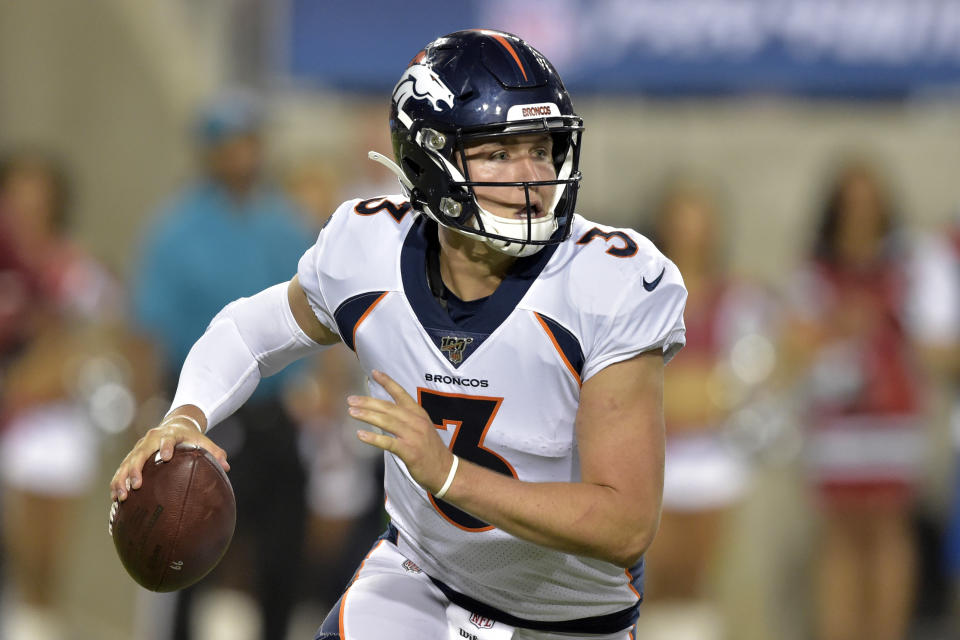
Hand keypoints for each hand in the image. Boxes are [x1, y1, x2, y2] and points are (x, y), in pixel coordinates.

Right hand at [109, 417, 228, 501]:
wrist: (174, 425)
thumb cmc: (191, 438)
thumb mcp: (202, 441)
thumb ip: (215, 452)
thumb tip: (227, 467)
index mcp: (169, 434)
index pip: (167, 439)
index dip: (166, 446)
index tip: (166, 457)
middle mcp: (150, 439)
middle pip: (141, 453)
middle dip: (137, 469)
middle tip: (137, 485)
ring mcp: (139, 448)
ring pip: (127, 463)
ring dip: (122, 479)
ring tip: (121, 497)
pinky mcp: (131, 456)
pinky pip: (121, 470)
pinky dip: (117, 482)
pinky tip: (115, 498)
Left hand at [348, 370, 452, 494]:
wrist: (445, 470)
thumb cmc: (430, 450)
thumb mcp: (422, 427)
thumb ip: (406, 418)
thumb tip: (385, 412)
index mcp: (418, 413)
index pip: (401, 394)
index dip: (388, 382)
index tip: (374, 373)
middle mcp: (416, 421)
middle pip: (388, 407)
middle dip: (368, 402)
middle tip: (351, 399)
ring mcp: (413, 436)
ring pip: (387, 421)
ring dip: (367, 416)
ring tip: (352, 412)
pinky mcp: (410, 451)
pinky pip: (388, 442)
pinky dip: (374, 438)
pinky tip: (361, 435)